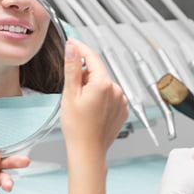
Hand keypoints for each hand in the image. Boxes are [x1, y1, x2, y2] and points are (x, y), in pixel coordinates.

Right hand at [60, 39, 128, 158]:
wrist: (88, 152)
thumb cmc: (77, 128)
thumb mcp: (70, 94)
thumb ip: (72, 68)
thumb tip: (72, 47)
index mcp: (103, 83)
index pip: (91, 56)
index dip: (79, 48)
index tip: (71, 42)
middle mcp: (116, 89)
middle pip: (97, 71)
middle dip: (84, 75)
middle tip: (71, 91)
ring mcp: (121, 100)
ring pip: (103, 84)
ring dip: (92, 87)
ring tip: (81, 105)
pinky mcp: (122, 110)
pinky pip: (110, 96)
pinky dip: (100, 97)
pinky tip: (91, 111)